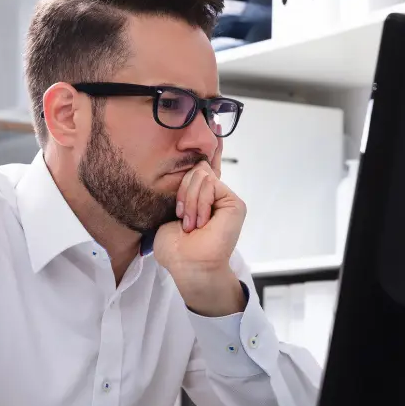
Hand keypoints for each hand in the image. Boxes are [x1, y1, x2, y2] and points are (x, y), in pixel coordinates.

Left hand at [154, 160, 246, 316]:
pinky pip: (211, 184)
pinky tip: (202, 222)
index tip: (211, 141)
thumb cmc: (176, 248)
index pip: (206, 167)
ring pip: (202, 174)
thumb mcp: (170, 212)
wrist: (188, 265)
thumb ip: (182, 190)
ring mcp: (225, 200)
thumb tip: (197, 167)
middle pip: (197, 168)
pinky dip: (200, 203)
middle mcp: (215, 197)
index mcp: (200, 198)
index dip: (208, 152)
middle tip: (183, 219)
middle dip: (184, 192)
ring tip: (192, 225)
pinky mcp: (234, 204)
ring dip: (191, 202)